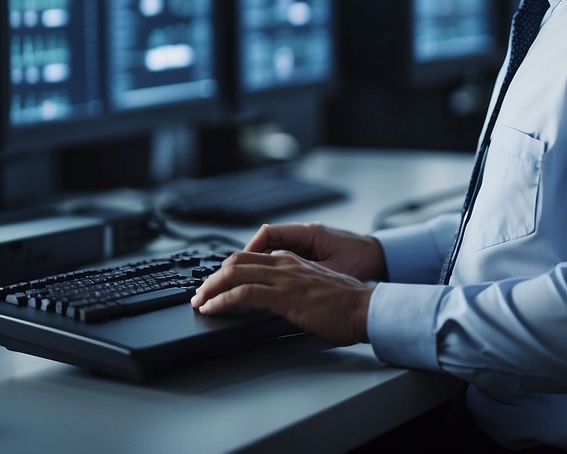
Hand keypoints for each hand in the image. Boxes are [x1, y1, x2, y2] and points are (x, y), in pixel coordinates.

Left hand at [190, 249, 372, 345]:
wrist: (366, 308)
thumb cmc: (348, 304)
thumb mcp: (316, 288)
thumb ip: (296, 287)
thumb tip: (279, 300)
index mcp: (292, 261)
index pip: (250, 258)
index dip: (228, 270)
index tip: (215, 284)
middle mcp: (285, 264)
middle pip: (236, 261)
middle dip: (212, 277)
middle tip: (200, 293)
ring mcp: (284, 278)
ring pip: (234, 274)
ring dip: (211, 288)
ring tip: (200, 302)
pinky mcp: (284, 296)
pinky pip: (244, 294)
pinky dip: (222, 300)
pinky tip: (213, 309)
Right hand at [244, 222, 386, 281]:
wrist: (383, 258)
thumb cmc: (362, 261)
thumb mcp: (331, 271)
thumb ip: (305, 273)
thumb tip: (280, 284)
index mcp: (309, 233)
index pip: (268, 233)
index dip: (251, 248)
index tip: (240, 264)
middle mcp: (307, 234)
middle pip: (267, 240)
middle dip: (250, 257)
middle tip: (235, 274)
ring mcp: (310, 242)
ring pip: (276, 248)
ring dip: (262, 262)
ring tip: (247, 279)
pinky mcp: (315, 252)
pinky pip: (288, 255)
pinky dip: (276, 266)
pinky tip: (271, 281)